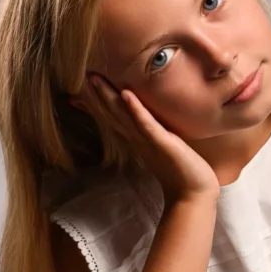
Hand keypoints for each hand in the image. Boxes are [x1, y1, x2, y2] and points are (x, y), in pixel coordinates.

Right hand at [70, 73, 220, 204]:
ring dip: (109, 98)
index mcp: (137, 141)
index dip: (95, 107)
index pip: (113, 120)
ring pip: (124, 116)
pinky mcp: (163, 143)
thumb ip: (152, 138)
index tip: (76, 95)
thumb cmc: (181, 173)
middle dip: (97, 96)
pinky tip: (126, 95)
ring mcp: (148, 142)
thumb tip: (144, 128)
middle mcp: (138, 140)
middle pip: (113, 115)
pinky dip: (136, 110)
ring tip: (96, 79)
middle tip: (82, 77)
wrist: (194, 194)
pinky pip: (147, 125)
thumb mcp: (162, 150)